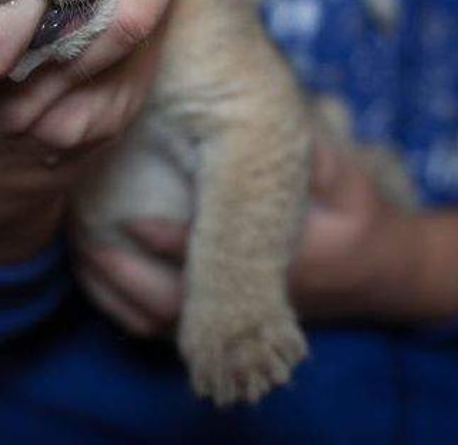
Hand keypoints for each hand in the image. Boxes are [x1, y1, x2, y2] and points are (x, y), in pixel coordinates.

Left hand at [77, 139, 457, 332]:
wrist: (373, 272)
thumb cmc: (352, 212)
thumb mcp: (343, 176)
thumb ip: (317, 156)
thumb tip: (289, 131)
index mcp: (285, 262)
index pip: (217, 260)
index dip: (170, 243)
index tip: (130, 219)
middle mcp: (252, 298)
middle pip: (180, 308)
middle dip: (130, 279)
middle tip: (91, 241)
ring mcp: (233, 316)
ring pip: (164, 324)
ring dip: (118, 294)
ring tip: (84, 252)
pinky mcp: (219, 320)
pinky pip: (161, 328)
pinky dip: (122, 305)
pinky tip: (94, 268)